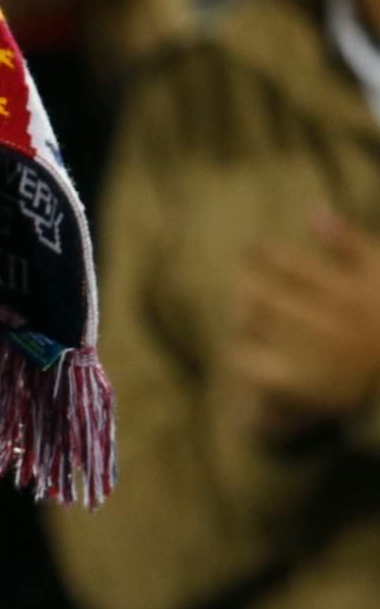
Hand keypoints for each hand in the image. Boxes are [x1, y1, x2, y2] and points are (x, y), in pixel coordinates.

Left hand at [225, 210, 379, 443]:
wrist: (371, 398)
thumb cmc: (371, 326)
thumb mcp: (375, 279)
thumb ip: (349, 243)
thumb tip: (316, 210)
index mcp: (355, 298)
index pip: (295, 266)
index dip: (269, 253)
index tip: (255, 248)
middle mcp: (333, 329)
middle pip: (262, 293)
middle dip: (249, 283)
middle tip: (245, 281)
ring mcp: (308, 360)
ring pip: (248, 322)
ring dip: (243, 314)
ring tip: (247, 313)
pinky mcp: (289, 388)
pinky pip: (242, 356)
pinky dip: (241, 348)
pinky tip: (248, 348)